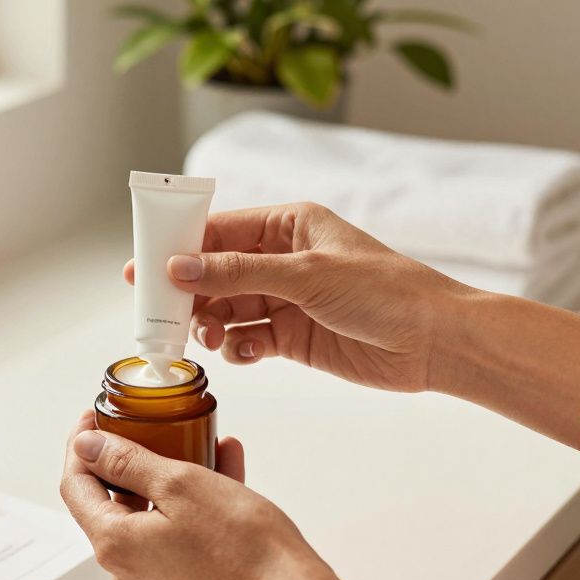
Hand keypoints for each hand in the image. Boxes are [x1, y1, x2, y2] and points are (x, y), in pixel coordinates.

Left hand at [59, 411, 347, 579]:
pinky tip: (224, 480)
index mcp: (115, 545)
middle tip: (154, 430)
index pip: (76, 486)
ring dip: (172, 482)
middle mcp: (127, 573)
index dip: (82, 446)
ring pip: (151, 520)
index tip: (94, 420)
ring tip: (208, 449)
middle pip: (113, 504)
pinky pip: (176, 541)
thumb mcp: (180, 484)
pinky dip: (192, 510)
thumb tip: (87, 447)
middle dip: (135, 461)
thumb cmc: (244, 548)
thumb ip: (127, 462)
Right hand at [124, 203, 467, 392]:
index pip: (220, 231)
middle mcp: (284, 260)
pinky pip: (249, 339)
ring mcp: (287, 300)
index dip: (180, 248)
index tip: (144, 268)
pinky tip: (246, 353)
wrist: (435, 341)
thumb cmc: (385, 292)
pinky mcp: (294, 337)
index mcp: (289, 225)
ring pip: (228, 309)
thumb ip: (239, 273)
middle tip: (162, 314)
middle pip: (216, 273)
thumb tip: (180, 268)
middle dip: (190, 293)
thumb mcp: (307, 276)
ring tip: (210, 338)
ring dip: (212, 323)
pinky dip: (240, 347)